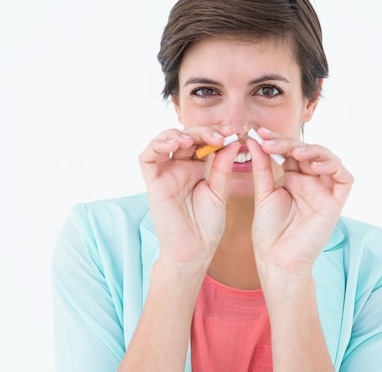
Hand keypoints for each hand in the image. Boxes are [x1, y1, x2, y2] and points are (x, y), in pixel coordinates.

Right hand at [139, 126, 239, 269]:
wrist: (195, 250)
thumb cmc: (207, 225)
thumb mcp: (219, 191)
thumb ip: (222, 166)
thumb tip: (232, 141)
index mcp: (198, 168)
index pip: (203, 141)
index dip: (216, 133)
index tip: (233, 133)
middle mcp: (180, 167)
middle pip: (186, 137)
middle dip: (202, 132)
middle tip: (219, 136)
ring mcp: (165, 173)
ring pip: (164, 141)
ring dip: (178, 134)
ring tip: (192, 139)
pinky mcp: (153, 181)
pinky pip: (147, 157)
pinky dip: (158, 145)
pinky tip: (175, 144)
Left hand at [247, 127, 353, 275]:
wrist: (276, 258)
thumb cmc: (269, 231)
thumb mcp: (263, 193)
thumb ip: (262, 166)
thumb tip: (254, 140)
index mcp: (293, 178)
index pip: (290, 151)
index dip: (277, 140)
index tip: (258, 132)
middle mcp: (310, 181)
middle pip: (307, 151)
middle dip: (289, 142)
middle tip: (270, 140)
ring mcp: (324, 191)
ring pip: (327, 159)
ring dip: (312, 150)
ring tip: (294, 151)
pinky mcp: (335, 203)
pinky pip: (344, 178)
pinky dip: (333, 166)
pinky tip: (315, 165)